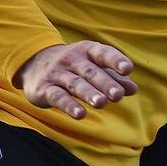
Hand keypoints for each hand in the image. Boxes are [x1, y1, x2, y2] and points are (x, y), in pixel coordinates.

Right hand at [14, 41, 138, 118]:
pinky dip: (69, 106)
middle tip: (118, 95)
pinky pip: (58, 97)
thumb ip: (113, 78)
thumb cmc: (73, 66)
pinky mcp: (44, 89)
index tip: (128, 69)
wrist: (33, 63)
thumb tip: (133, 89)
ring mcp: (57, 73)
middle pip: (90, 72)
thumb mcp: (93, 67)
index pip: (103, 53)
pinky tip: (80, 114)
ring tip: (101, 103)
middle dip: (105, 83)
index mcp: (87, 50)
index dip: (115, 60)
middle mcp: (71, 59)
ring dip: (88, 93)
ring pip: (75, 83)